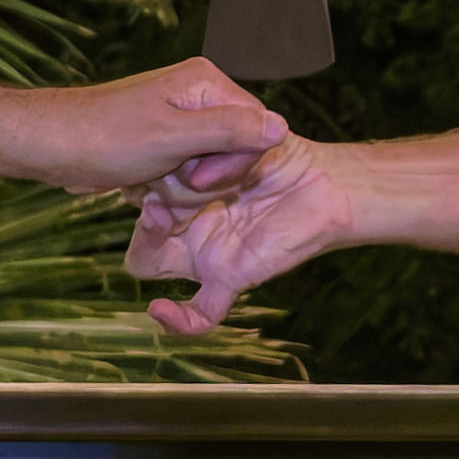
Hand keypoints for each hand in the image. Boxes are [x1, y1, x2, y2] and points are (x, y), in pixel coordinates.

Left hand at [12, 59, 287, 195]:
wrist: (49, 144)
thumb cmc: (105, 138)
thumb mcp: (173, 139)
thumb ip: (229, 132)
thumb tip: (281, 127)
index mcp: (206, 83)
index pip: (255, 130)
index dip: (231, 165)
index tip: (196, 177)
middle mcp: (198, 95)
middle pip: (232, 152)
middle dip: (200, 178)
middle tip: (163, 178)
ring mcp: (180, 118)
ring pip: (207, 168)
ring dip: (179, 187)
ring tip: (145, 182)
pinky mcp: (163, 140)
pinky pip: (183, 172)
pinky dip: (164, 186)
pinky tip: (139, 185)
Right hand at [133, 130, 361, 330]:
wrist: (325, 183)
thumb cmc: (281, 155)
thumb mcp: (237, 137)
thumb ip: (211, 143)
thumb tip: (193, 168)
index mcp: (183, 193)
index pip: (136, 193)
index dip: (133, 178)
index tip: (142, 158)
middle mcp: (187, 226)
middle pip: (134, 225)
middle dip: (137, 204)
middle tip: (156, 187)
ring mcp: (205, 255)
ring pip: (149, 263)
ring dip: (146, 242)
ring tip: (160, 217)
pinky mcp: (231, 276)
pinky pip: (200, 313)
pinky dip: (178, 321)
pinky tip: (159, 309)